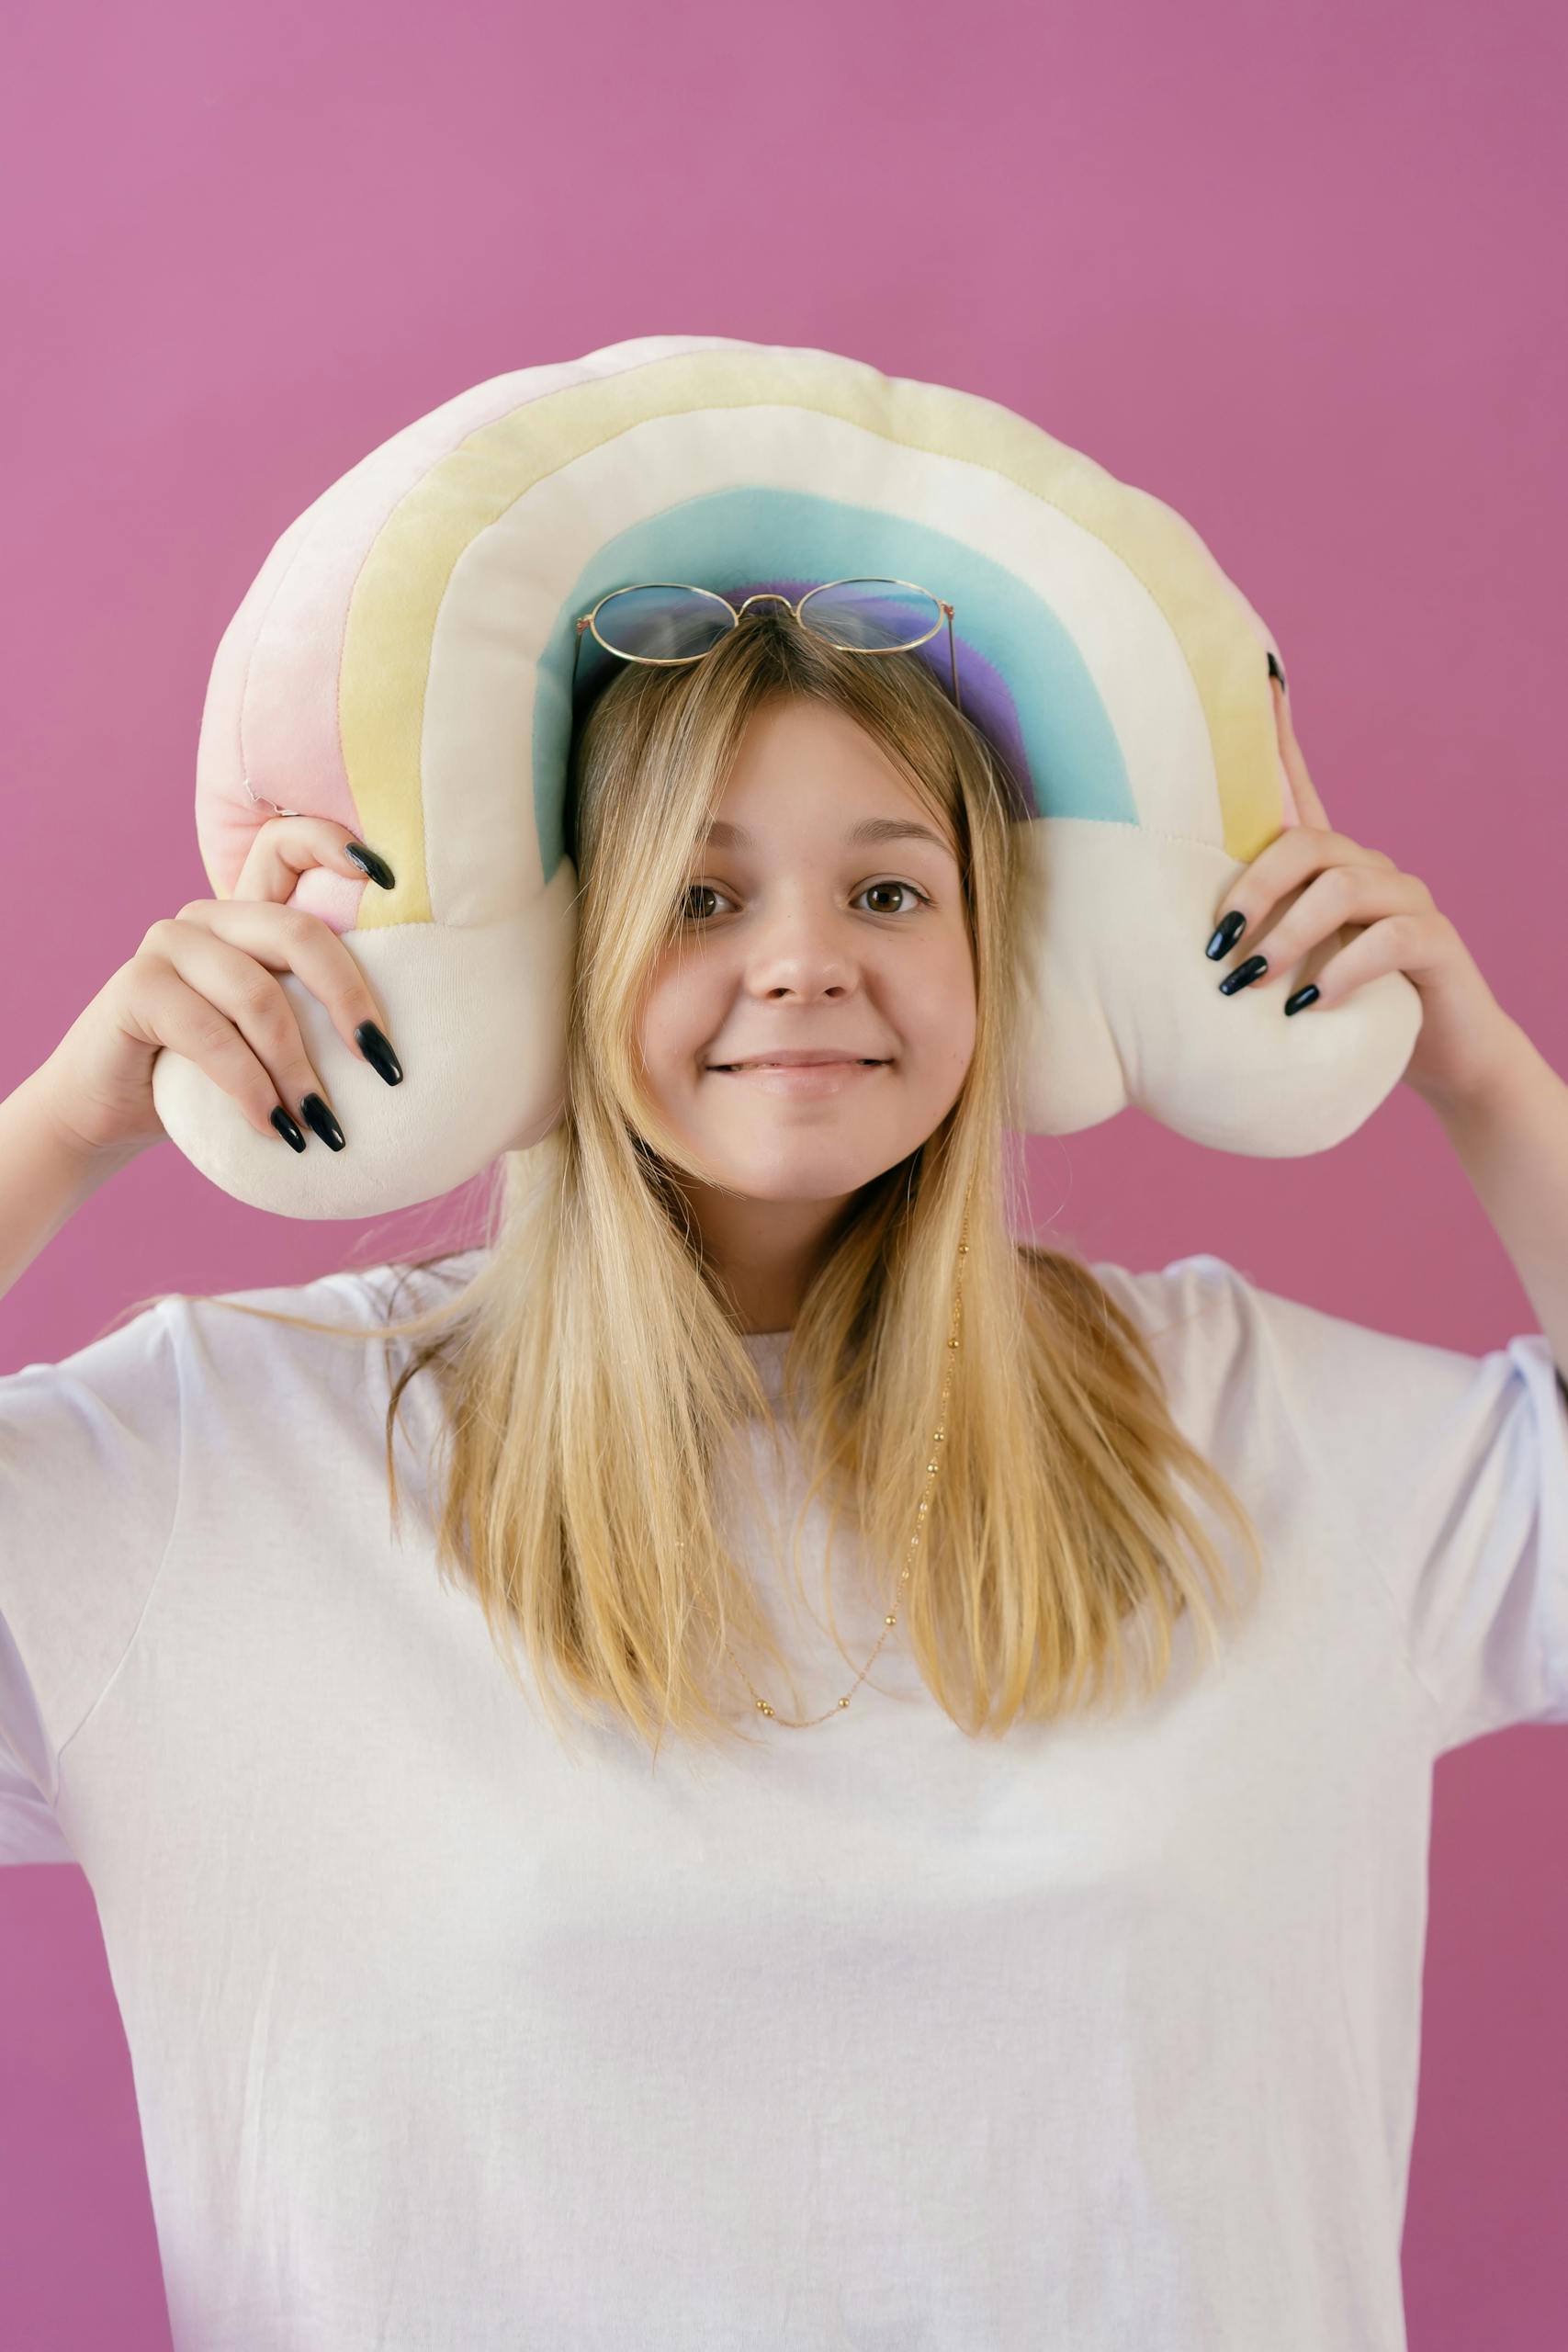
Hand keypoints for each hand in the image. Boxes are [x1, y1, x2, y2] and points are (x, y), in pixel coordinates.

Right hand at [30, 818, 403, 1163]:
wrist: (114, 1114)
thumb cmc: (210, 1078)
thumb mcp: (274, 1039)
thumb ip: (316, 1016)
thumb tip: (400, 1048)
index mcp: (247, 915)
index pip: (286, 845)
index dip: (334, 845)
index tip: (390, 881)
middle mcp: (207, 916)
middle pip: (297, 932)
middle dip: (349, 1001)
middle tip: (385, 1067)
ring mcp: (167, 944)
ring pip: (258, 996)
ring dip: (299, 1070)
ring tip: (325, 1126)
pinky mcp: (136, 987)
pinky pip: (211, 1037)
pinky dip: (251, 1089)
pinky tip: (275, 1130)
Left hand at [1203, 674, 1524, 1112]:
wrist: (1432, 1055)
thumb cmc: (1335, 1010)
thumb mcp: (1281, 970)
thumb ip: (1241, 944)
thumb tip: (1164, 949)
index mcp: (1327, 867)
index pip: (1301, 789)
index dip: (1280, 737)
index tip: (1259, 681)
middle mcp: (1369, 869)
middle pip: (1307, 844)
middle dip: (1253, 892)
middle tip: (1217, 947)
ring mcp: (1407, 900)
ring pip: (1344, 888)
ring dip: (1289, 937)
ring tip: (1255, 986)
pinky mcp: (1435, 941)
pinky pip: (1389, 938)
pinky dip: (1343, 970)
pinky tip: (1310, 1002)